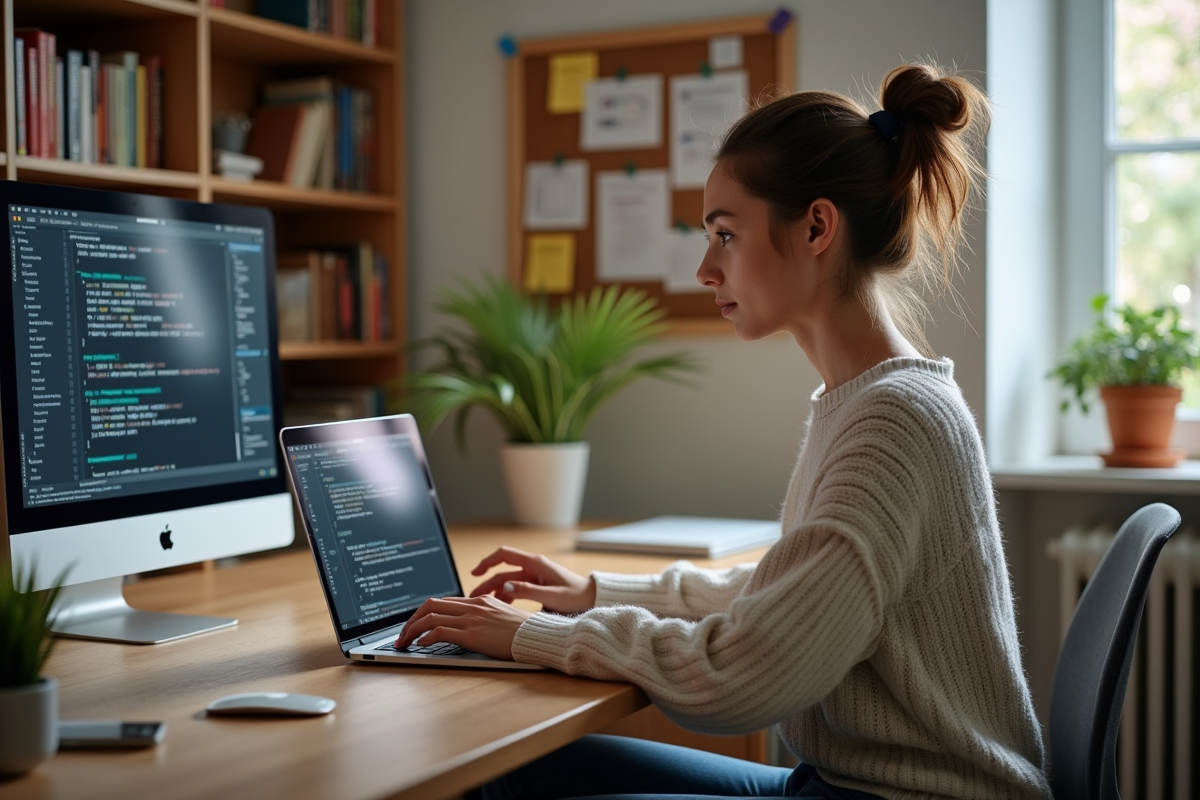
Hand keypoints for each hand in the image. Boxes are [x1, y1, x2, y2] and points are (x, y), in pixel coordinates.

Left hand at [395, 595, 531, 660]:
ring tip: (404, 643)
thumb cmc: (523, 632)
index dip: (423, 613)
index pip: (442, 601)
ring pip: (430, 617)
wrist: (537, 636)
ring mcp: (471, 619)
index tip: (414, 625)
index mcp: (479, 601)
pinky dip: (425, 637)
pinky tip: (421, 645)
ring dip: (411, 630)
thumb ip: (484, 617)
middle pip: (430, 605)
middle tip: (402, 635)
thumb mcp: (501, 617)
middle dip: (410, 620)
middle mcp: (472, 606)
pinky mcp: (471, 634)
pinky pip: (440, 631)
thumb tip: (468, 626)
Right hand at [468, 546, 596, 613]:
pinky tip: (498, 608)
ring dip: (494, 592)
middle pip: (502, 572)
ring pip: (507, 583)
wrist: (592, 599)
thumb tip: (504, 588)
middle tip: (472, 597)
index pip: (504, 555)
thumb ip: (527, 591)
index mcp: (535, 564)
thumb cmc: (576, 596)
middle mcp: (532, 568)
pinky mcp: (536, 587)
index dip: (487, 562)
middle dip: (486, 583)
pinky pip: (515, 590)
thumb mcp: (551, 596)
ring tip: (481, 605)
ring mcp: (533, 577)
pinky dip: (505, 597)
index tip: (475, 573)